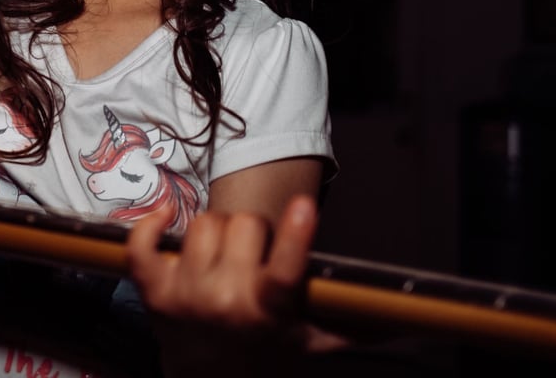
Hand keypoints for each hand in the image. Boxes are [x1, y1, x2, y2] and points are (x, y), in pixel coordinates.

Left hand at [126, 195, 346, 351]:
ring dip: (215, 231)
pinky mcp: (152, 290)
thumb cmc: (266, 350)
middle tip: (253, 253)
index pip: (285, 270)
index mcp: (268, 311)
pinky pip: (141, 243)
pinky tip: (163, 217)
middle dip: (253, 231)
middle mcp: (225, 301)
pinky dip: (149, 225)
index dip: (295, 236)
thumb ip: (357, 323)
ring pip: (203, 223)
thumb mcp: (312, 339)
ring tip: (222, 256)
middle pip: (242, 225)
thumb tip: (414, 315)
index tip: (304, 206)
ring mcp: (184, 294)